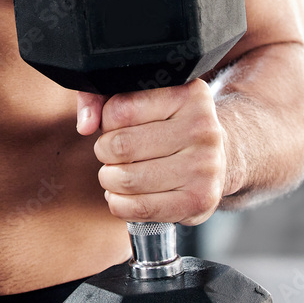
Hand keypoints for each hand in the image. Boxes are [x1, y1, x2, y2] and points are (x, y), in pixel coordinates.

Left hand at [76, 80, 226, 225]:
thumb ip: (101, 97)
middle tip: (112, 152)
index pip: (120, 109)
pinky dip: (120, 204)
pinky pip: (140, 208)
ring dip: (110, 179)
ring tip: (117, 173)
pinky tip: (124, 195)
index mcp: (187, 94)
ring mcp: (205, 166)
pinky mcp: (200, 200)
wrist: (218, 157)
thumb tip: (85, 125)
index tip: (115, 125)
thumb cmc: (168, 123)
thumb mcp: (141, 96)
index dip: (106, 121)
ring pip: (127, 180)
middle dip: (104, 152)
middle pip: (121, 146)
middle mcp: (202, 128)